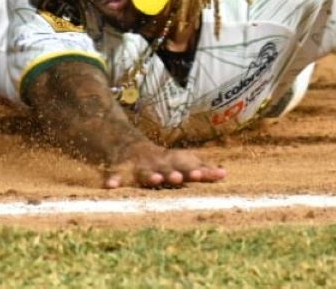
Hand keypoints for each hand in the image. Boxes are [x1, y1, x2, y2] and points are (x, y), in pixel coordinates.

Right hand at [101, 141, 224, 188]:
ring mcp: (140, 168)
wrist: (131, 147)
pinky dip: (113, 180)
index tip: (200, 175)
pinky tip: (110, 186)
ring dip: (149, 176)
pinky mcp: (122, 171)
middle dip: (172, 173)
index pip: (186, 167)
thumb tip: (225, 173)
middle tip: (178, 178)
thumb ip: (203, 169)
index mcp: (173, 164)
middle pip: (166, 169)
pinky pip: (116, 176)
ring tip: (154, 180)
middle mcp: (158, 165)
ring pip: (144, 173)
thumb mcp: (183, 163)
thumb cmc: (164, 161)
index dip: (193, 171)